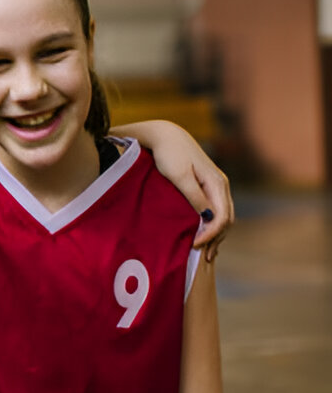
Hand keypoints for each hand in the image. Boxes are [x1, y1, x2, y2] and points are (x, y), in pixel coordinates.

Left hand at [151, 138, 234, 260]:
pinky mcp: (206, 187)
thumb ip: (194, 196)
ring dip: (215, 235)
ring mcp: (215, 186)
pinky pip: (215, 210)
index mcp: (217, 183)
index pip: (222, 216)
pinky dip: (212, 226)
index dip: (211, 234)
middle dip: (216, 239)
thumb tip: (208, 217)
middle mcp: (221, 186)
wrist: (165, 135)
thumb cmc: (169, 154)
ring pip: (222, 216)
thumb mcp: (179, 176)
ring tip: (205, 253)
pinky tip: (204, 236)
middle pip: (226, 219)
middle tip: (202, 256)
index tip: (195, 245)